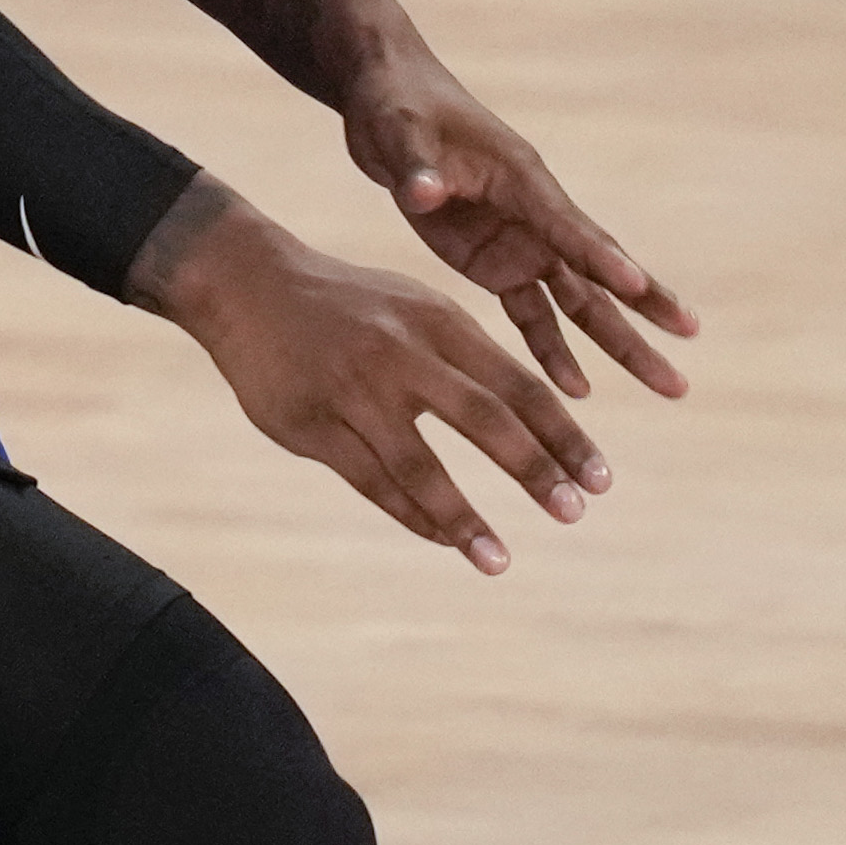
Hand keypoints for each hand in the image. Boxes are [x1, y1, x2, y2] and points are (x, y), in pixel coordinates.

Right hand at [144, 188, 612, 574]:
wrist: (246, 283)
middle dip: (535, 470)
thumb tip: (530, 415)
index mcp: (437, 322)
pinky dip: (412, 514)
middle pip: (484, 419)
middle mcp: (400, 354)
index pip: (518, 385)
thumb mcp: (413, 309)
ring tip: (499, 560)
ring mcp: (352, 391)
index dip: (563, 435)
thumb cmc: (344, 303)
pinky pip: (371, 481)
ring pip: (420, 466)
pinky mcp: (310, 424)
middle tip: (575, 513)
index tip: (600, 479)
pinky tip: (444, 539)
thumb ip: (465, 357)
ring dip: (465, 518)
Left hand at [341, 46, 695, 399]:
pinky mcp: (495, 261)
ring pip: (582, 301)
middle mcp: (536, 214)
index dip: (600, 257)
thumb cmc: (398, 107)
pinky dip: (551, 350)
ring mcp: (521, 242)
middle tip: (691, 342)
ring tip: (667, 385)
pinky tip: (574, 390)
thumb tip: (423, 192)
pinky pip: (532, 313)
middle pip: (599, 270)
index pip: (567, 225)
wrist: (388, 102)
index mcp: (523, 179)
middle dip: (645, 309)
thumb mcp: (396, 131)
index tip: (639, 287)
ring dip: (618, 343)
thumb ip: (415, 167)